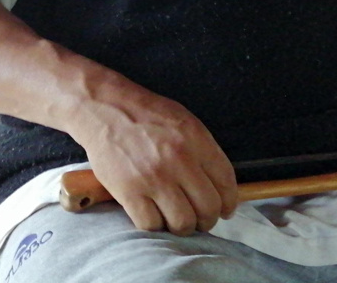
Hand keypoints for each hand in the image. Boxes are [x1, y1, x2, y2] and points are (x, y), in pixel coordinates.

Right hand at [71, 82, 237, 234]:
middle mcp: (178, 159)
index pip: (225, 181)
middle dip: (208, 219)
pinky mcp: (129, 192)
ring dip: (184, 227)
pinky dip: (157, 225)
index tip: (226, 210)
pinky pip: (152, 225)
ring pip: (182, 223)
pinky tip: (156, 215)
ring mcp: (153, 178)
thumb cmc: (148, 115)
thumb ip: (204, 150)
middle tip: (202, 220)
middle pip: (208, 207)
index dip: (229, 202)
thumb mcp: (185, 121)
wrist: (107, 109)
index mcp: (196, 139)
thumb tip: (220, 184)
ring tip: (179, 220)